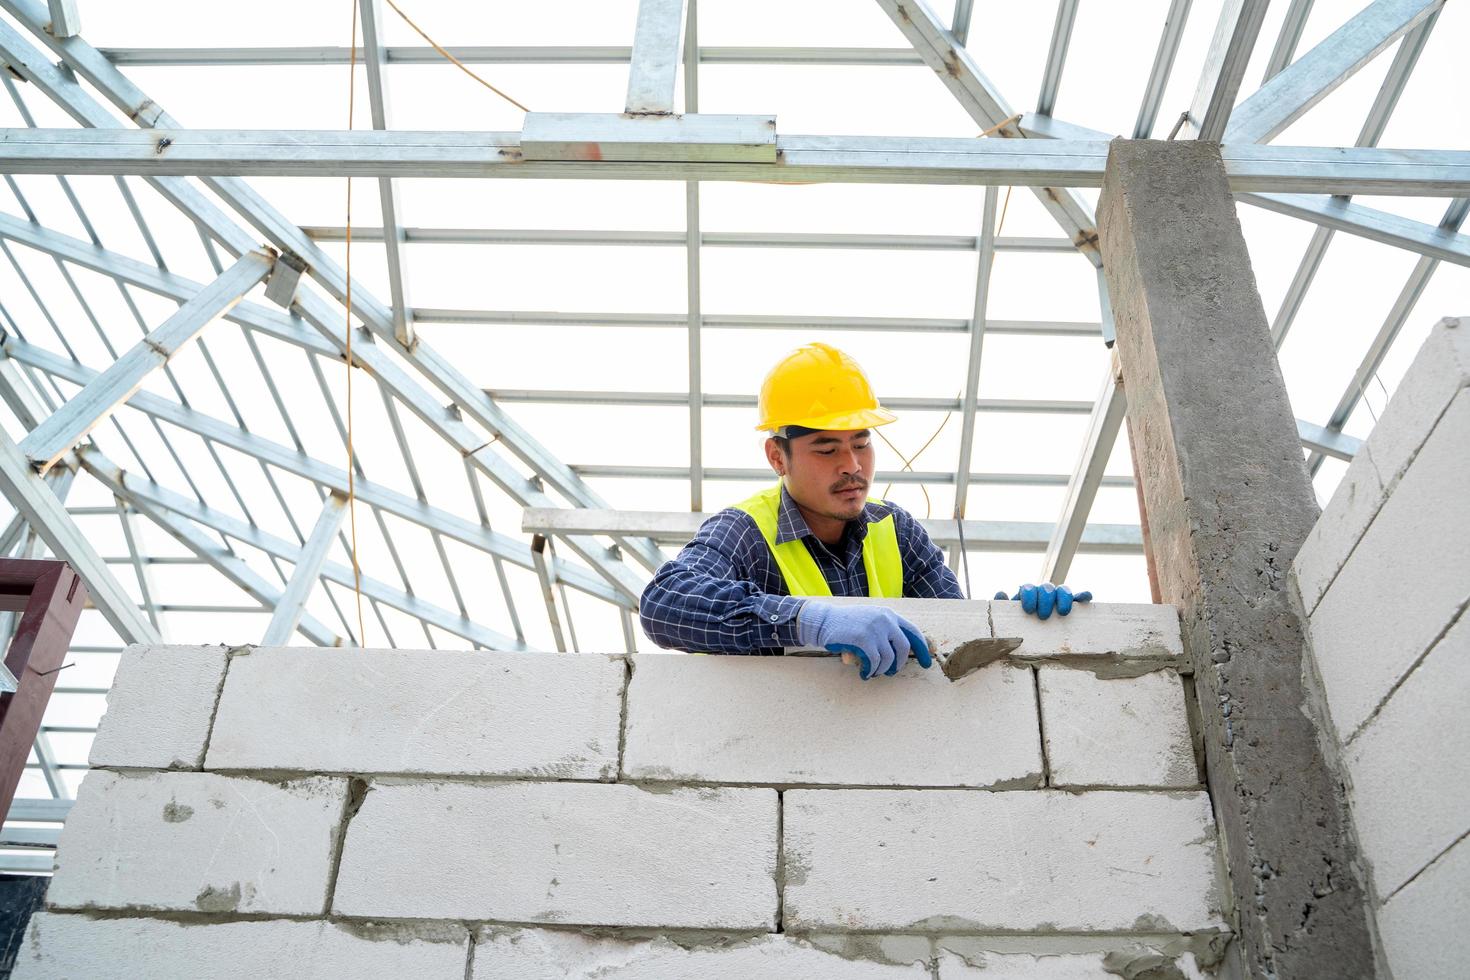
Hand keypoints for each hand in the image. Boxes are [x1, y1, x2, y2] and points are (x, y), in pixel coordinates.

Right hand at [797, 602, 932, 679]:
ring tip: (874, 672)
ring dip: (882, 670)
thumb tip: (902, 653)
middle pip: (903, 647)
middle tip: (892, 672)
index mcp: (889, 615)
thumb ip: (885, 632)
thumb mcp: (870, 620)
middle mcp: (885, 620)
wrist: (824, 620)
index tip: (927, 662)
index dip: (922, 649)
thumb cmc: (846, 624)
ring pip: (888, 658)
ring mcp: (874, 629)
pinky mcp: (863, 639)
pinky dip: (871, 671)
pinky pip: (874, 662)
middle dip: (899, 663)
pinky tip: (864, 673)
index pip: (913, 632)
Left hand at [992, 583, 1091, 619]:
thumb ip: (1002, 606)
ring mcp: (1058, 598)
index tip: (1028, 610)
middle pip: (1046, 587)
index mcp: (1027, 594)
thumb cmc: (1018, 624)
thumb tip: (1000, 593)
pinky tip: (1086, 597)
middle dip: (1045, 600)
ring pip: (1063, 589)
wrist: (1029, 634)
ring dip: (1063, 597)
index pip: (1029, 588)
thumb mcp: (1008, 617)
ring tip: (1062, 612)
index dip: (1029, 596)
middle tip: (1042, 616)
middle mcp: (1043, 593)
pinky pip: (1078, 597)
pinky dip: (1083, 595)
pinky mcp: (1071, 605)